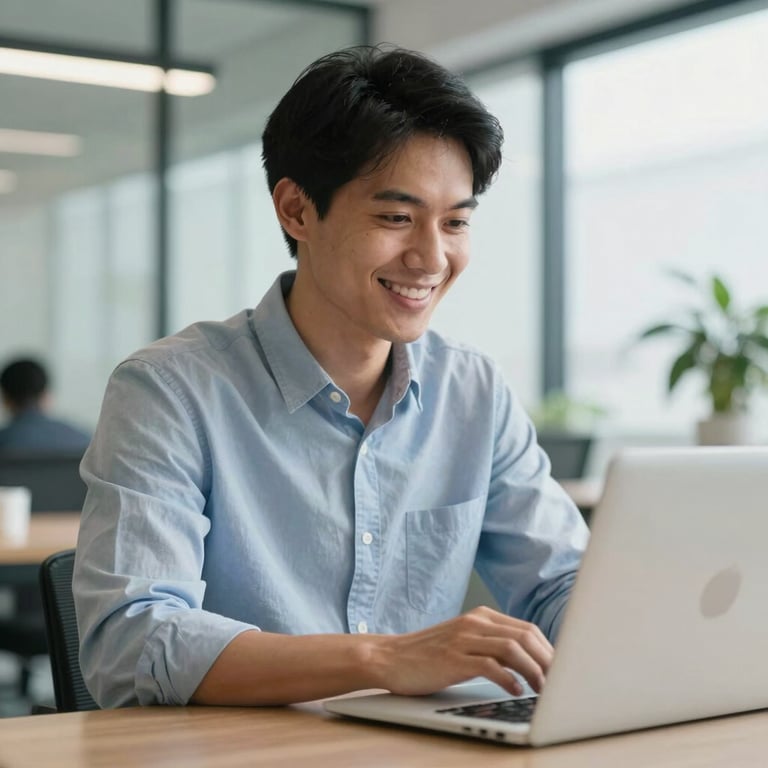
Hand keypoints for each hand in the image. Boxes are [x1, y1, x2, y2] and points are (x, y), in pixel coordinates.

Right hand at [369, 606, 552, 696]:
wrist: (390, 657)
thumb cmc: (428, 655)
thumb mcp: (464, 643)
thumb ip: (492, 646)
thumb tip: (529, 665)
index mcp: (481, 617)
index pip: (527, 629)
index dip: (549, 651)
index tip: (562, 671)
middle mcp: (475, 623)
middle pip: (525, 636)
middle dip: (548, 661)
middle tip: (561, 683)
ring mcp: (463, 639)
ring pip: (512, 648)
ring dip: (534, 670)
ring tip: (543, 689)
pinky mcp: (453, 658)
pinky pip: (490, 666)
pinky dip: (508, 679)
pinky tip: (516, 690)